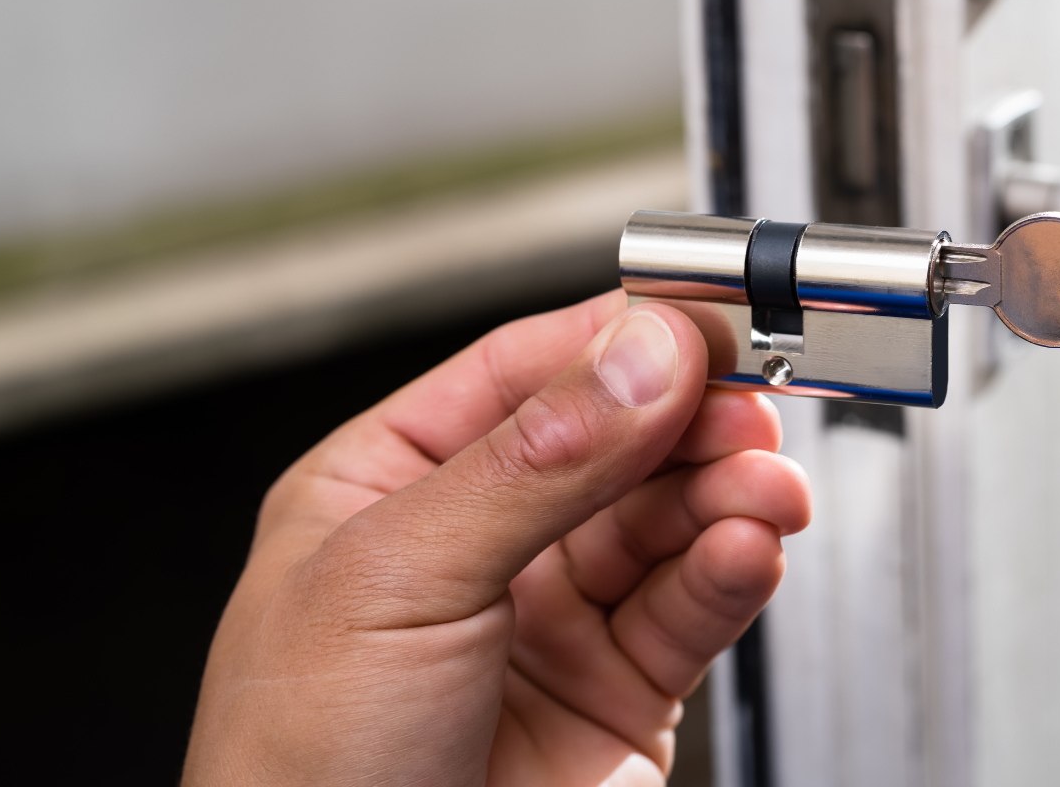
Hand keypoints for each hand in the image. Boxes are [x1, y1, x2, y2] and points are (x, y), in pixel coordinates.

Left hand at [182, 291, 810, 786]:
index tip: (700, 318)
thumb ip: (533, 462)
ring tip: (762, 488)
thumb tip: (640, 356)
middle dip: (689, 419)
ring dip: (727, 492)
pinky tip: (747, 550)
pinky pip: (692, 609)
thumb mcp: (397, 582)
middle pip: (615, 440)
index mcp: (388, 488)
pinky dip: (732, 572)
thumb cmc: (298, 779)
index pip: (524, 373)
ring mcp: (551, 624)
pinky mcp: (620, 698)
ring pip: (668, 521)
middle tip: (749, 403)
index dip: (618, 340)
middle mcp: (476, 546)